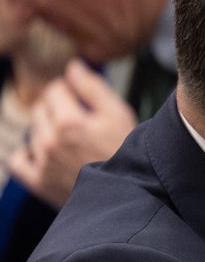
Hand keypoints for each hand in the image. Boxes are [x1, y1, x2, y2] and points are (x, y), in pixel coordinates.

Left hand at [8, 60, 136, 205]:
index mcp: (69, 121)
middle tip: (81, 117)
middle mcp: (50, 141)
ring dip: (48, 128)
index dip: (71, 88)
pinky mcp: (39, 182)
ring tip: (73, 138)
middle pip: (41, 108)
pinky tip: (45, 152)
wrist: (130, 195)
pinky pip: (18, 160)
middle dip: (58, 107)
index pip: (56, 89)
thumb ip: (93, 87)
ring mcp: (42, 163)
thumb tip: (72, 66)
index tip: (82, 96)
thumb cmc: (129, 154)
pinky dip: (27, 152)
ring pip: (34, 131)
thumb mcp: (120, 114)